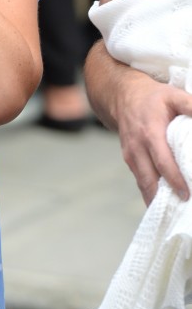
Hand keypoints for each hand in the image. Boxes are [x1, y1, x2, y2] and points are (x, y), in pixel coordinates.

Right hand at [115, 77, 191, 204]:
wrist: (123, 96)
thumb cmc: (153, 98)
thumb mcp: (174, 96)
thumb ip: (191, 106)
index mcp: (149, 133)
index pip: (162, 162)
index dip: (174, 179)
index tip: (186, 194)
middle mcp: (136, 148)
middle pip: (149, 180)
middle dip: (164, 198)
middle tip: (181, 210)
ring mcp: (130, 156)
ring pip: (143, 184)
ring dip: (156, 200)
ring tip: (173, 213)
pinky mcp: (130, 161)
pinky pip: (141, 181)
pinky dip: (151, 193)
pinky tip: (164, 204)